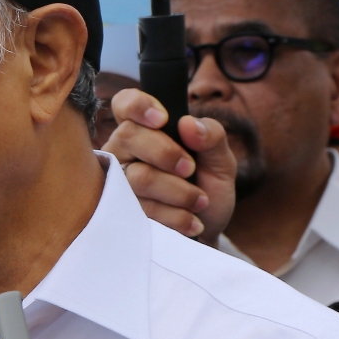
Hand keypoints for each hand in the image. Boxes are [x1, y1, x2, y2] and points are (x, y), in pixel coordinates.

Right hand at [102, 89, 235, 246]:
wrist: (205, 235)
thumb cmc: (206, 190)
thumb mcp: (221, 162)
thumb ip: (212, 136)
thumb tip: (188, 124)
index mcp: (145, 130)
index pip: (126, 103)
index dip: (138, 105)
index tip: (163, 119)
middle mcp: (123, 151)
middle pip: (129, 136)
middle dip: (166, 153)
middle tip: (190, 169)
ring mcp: (117, 182)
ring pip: (137, 176)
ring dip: (178, 191)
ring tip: (200, 202)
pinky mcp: (118, 213)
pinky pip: (141, 209)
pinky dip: (175, 216)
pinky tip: (191, 222)